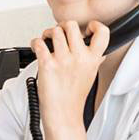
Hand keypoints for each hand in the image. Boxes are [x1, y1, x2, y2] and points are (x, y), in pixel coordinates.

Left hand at [30, 19, 106, 139]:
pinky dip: (35, 42)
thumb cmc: (74, 97)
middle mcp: (79, 57)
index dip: (95, 25)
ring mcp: (63, 60)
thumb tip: (98, 51)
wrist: (63, 114)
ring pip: (54, 31)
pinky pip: (39, 42)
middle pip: (71, 25)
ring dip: (48, 33)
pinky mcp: (47, 64)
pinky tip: (37, 47)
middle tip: (61, 32)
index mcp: (93, 59)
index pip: (102, 32)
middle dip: (64, 26)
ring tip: (47, 40)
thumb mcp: (91, 76)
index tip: (88, 28)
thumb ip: (95, 60)